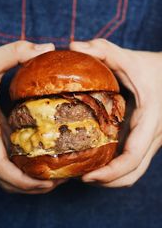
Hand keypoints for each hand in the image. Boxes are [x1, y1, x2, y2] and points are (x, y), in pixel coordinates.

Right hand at [0, 41, 64, 193]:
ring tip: (54, 176)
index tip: (48, 182)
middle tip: (59, 181)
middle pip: (4, 178)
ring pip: (3, 174)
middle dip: (31, 186)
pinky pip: (5, 161)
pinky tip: (41, 160)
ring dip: (27, 181)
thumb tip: (48, 48)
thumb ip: (15, 52)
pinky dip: (22, 169)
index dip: (23, 180)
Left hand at [70, 39, 161, 187]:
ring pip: (133, 172)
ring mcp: (151, 141)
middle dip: (106, 182)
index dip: (110, 173)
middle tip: (79, 178)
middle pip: (132, 174)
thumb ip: (104, 50)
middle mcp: (153, 137)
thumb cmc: (154, 68)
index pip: (132, 158)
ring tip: (85, 173)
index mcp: (149, 121)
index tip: (86, 177)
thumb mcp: (130, 58)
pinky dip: (115, 169)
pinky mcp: (146, 140)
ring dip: (110, 179)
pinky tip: (96, 160)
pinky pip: (132, 162)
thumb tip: (74, 46)